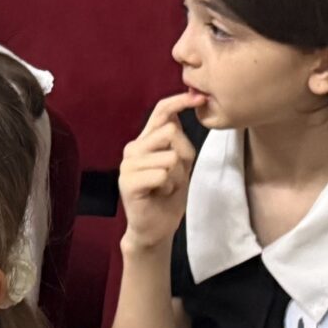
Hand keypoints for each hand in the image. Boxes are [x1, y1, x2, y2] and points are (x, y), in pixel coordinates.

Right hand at [118, 94, 201, 254]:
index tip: (199, 97)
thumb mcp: (180, 164)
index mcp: (145, 141)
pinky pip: (163, 174)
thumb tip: (182, 111)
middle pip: (170, 132)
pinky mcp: (128, 182)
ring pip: (170, 157)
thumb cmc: (168, 196)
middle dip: (184, 155)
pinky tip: (159, 195)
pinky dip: (169, 187)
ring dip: (177, 176)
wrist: (155, 229)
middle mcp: (133, 149)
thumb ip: (178, 140)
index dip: (180, 101)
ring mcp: (128, 165)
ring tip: (166, 187)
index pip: (161, 111)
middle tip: (176, 175)